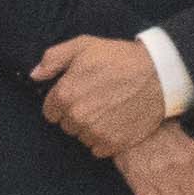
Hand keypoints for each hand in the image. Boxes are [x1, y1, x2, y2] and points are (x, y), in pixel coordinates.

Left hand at [32, 34, 174, 161]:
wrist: (158, 75)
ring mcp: (95, 133)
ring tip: (108, 110)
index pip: (50, 112)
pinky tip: (116, 122)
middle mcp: (77, 117)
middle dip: (76, 114)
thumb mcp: (83, 46)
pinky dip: (104, 139)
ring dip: (90, 128)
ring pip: (82, 137)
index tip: (77, 95)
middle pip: (66, 125)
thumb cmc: (119, 58)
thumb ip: (53, 59)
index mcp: (65, 94)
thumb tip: (34, 75)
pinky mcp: (113, 144)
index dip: (62, 103)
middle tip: (96, 100)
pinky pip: (97, 149)